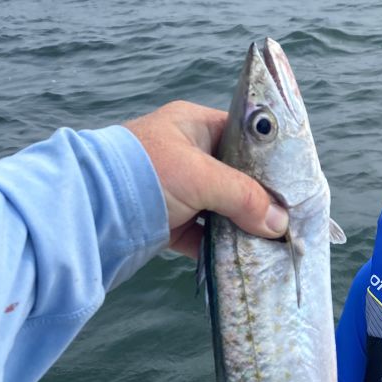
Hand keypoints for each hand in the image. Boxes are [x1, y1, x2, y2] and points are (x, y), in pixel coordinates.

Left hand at [125, 101, 288, 257]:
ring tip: (273, 241)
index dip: (270, 159)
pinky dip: (221, 245)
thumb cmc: (144, 173)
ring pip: (221, 207)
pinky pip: (203, 234)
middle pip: (236, 176)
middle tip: (290, 217)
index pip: (244, 136)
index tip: (295, 182)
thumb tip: (280, 224)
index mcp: (194, 125)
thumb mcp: (201, 177)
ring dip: (242, 225)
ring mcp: (176, 189)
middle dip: (260, 199)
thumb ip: (245, 198)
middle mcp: (186, 153)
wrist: (86, 209)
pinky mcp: (167, 222)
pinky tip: (245, 256)